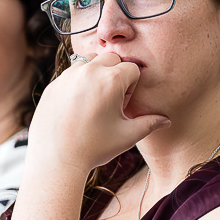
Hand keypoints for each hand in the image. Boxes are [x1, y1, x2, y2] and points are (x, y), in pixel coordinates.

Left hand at [27, 52, 170, 174]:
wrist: (56, 159)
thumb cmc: (94, 148)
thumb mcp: (127, 136)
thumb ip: (149, 124)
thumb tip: (166, 121)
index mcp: (111, 80)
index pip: (132, 68)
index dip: (132, 86)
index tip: (123, 104)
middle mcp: (89, 72)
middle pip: (111, 59)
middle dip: (115, 74)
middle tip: (110, 100)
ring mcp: (68, 76)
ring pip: (89, 62)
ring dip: (95, 74)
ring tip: (94, 100)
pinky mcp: (54, 84)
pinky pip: (71, 74)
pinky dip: (77, 83)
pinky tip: (76, 108)